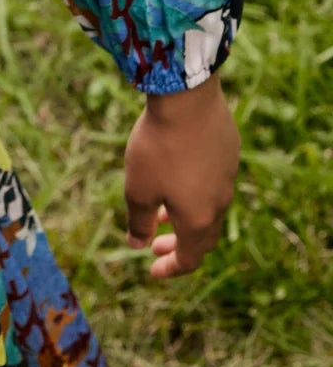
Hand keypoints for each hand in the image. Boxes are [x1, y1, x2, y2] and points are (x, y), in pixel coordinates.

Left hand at [124, 72, 238, 278]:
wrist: (188, 97)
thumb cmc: (158, 147)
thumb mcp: (138, 188)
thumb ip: (138, 221)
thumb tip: (136, 244)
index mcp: (198, 219)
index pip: (189, 258)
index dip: (171, 268)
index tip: (152, 269)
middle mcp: (220, 203)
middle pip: (202, 237)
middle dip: (178, 245)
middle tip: (155, 245)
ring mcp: (228, 176)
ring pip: (209, 208)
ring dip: (185, 217)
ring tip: (161, 211)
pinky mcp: (229, 152)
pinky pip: (213, 182)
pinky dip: (195, 191)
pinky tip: (177, 174)